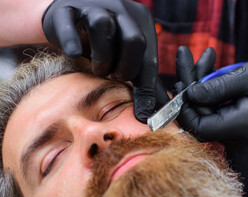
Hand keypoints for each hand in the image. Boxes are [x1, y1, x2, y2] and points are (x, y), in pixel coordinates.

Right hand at [42, 0, 157, 121]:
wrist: (68, 20)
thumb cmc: (105, 44)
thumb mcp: (128, 58)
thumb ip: (144, 79)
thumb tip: (157, 108)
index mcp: (141, 20)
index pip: (150, 57)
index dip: (147, 87)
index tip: (144, 111)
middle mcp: (121, 9)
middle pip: (134, 39)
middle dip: (127, 67)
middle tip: (116, 77)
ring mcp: (93, 5)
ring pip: (103, 25)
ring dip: (102, 57)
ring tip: (98, 69)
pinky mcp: (65, 8)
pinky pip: (68, 23)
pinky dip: (72, 41)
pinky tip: (74, 54)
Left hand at [176, 47, 247, 141]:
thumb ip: (216, 87)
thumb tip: (189, 93)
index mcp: (238, 127)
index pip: (197, 126)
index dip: (183, 106)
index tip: (180, 80)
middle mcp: (233, 136)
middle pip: (197, 116)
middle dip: (189, 85)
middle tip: (186, 55)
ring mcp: (231, 133)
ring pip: (203, 110)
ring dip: (199, 83)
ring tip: (206, 56)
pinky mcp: (231, 125)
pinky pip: (212, 109)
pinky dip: (208, 89)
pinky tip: (209, 68)